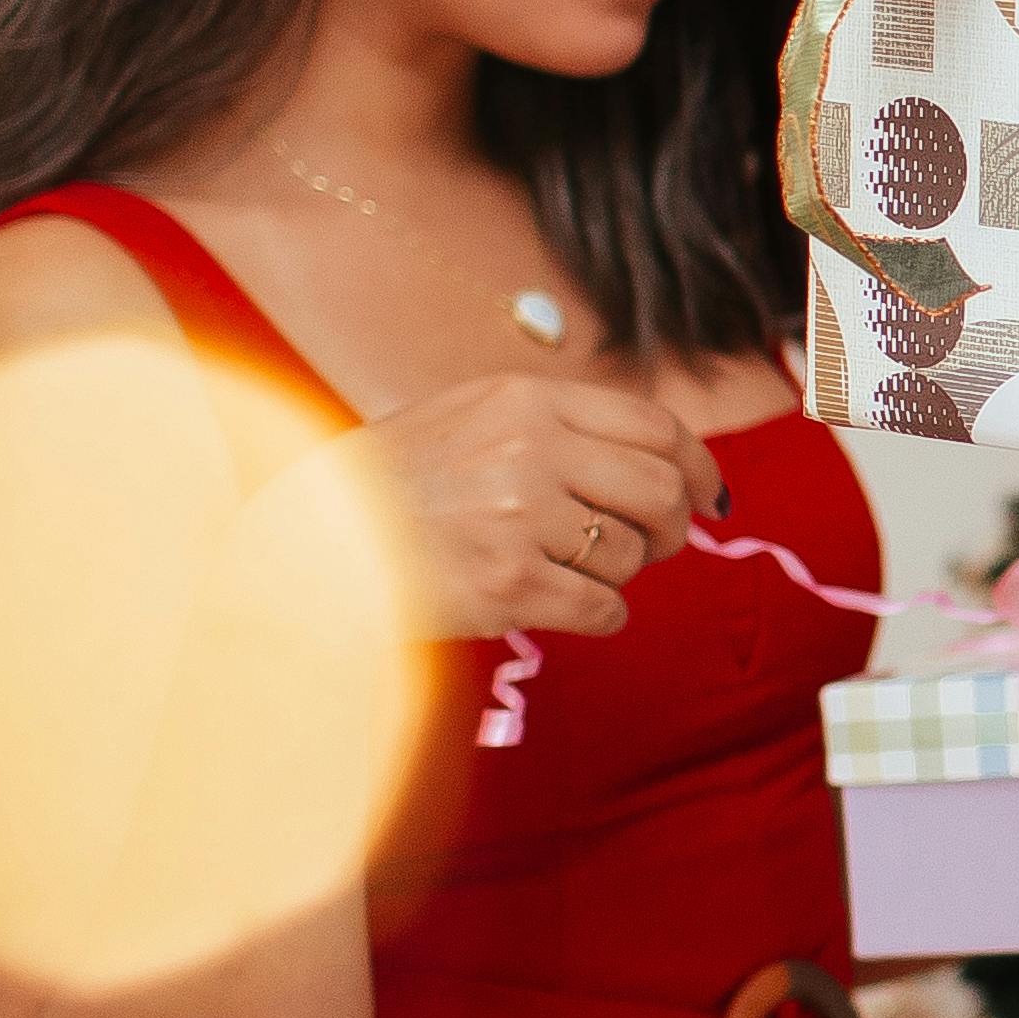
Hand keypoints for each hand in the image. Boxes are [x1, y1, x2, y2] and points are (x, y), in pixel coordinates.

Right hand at [336, 373, 725, 639]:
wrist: (308, 541)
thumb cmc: (393, 484)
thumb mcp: (471, 417)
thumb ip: (557, 426)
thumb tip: (660, 459)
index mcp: (526, 400)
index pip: (654, 425)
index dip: (698, 464)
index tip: (710, 494)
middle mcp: (529, 450)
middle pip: (662, 491)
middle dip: (674, 527)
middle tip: (657, 546)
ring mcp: (519, 517)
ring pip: (631, 555)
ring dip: (618, 574)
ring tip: (567, 570)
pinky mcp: (506, 585)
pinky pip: (603, 608)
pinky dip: (601, 616)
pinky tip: (569, 608)